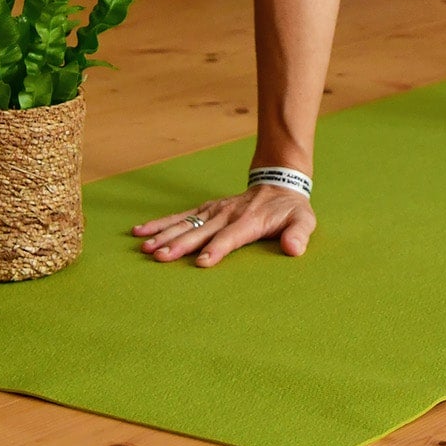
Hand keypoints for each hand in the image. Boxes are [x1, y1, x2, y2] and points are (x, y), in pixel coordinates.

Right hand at [133, 185, 316, 267]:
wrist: (278, 183)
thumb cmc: (290, 209)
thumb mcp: (303, 220)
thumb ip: (299, 234)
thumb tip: (293, 249)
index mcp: (250, 221)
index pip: (231, 237)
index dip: (216, 249)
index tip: (201, 262)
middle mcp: (228, 214)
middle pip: (201, 231)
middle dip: (180, 245)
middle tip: (160, 258)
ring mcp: (214, 210)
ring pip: (186, 223)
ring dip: (165, 235)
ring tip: (145, 247)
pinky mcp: (206, 209)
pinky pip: (181, 216)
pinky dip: (160, 223)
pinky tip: (141, 232)